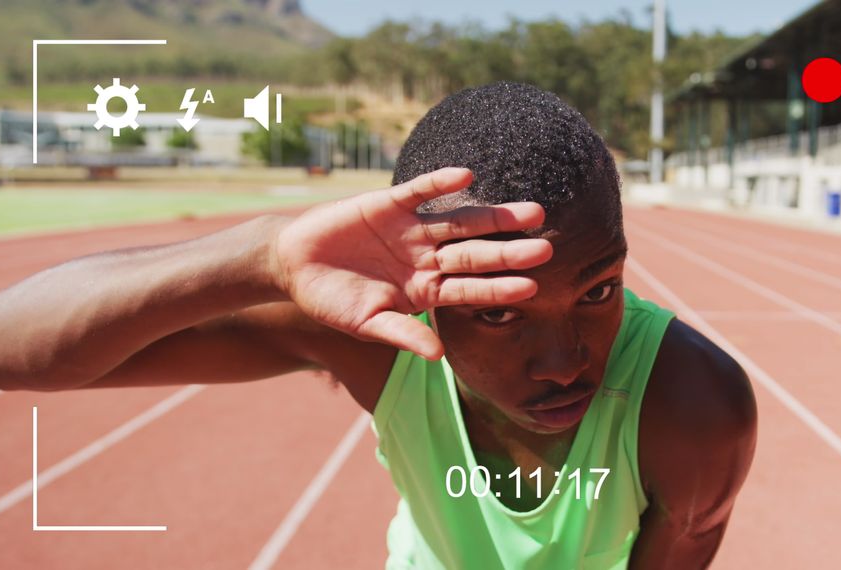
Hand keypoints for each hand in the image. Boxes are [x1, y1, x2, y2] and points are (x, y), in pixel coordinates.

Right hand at [273, 167, 551, 359]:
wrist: (293, 265)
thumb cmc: (333, 301)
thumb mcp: (367, 324)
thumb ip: (403, 335)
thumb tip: (438, 356)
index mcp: (426, 290)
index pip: (470, 290)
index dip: (499, 288)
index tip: (532, 289)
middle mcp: (427, 258)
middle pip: (476, 253)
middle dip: (510, 251)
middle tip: (547, 247)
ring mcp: (412, 230)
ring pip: (460, 221)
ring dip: (493, 217)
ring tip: (531, 212)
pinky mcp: (390, 203)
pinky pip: (420, 192)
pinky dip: (440, 184)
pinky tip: (466, 176)